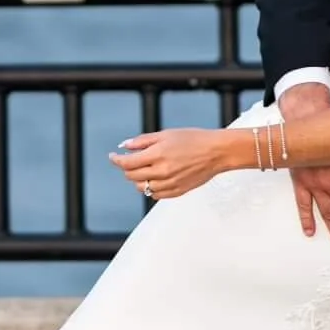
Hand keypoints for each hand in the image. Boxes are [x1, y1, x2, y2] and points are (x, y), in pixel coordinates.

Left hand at [111, 126, 235, 199]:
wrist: (216, 152)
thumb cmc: (194, 139)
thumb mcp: (166, 134)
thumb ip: (143, 141)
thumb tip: (125, 146)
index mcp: (158, 154)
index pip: (127, 163)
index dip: (116, 160)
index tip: (113, 156)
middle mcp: (162, 171)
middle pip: (132, 176)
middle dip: (126, 168)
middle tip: (127, 161)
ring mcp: (169, 184)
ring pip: (142, 187)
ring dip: (137, 179)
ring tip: (142, 169)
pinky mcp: (177, 191)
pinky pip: (155, 195)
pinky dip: (150, 188)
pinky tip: (154, 178)